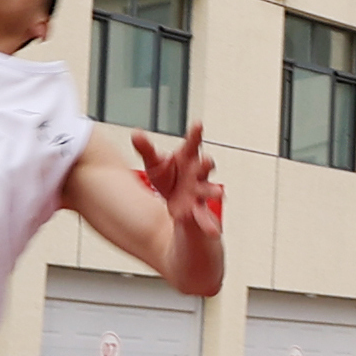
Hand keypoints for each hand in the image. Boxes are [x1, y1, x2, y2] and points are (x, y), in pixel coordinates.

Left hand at [132, 124, 222, 251]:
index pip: (192, 143)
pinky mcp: (197, 211)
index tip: (197, 124)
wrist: (175, 203)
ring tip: (218, 194)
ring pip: (208, 190)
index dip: (195, 134)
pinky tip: (213, 230)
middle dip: (206, 164)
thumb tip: (136, 133)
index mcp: (188, 158)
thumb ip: (147, 149)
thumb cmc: (169, 178)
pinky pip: (203, 218)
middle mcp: (197, 174)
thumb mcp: (155, 164)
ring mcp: (199, 192)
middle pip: (203, 166)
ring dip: (213, 191)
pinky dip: (208, 224)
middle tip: (207, 161)